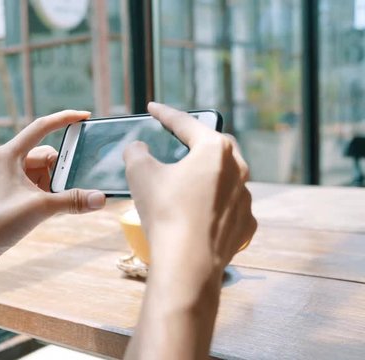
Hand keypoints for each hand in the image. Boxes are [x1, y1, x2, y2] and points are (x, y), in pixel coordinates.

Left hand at [0, 110, 105, 256]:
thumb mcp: (40, 208)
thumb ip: (72, 200)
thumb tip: (100, 198)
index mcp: (9, 154)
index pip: (41, 127)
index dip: (64, 119)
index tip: (84, 116)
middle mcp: (6, 161)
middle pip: (45, 155)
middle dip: (62, 169)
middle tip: (74, 184)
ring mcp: (6, 177)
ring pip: (41, 172)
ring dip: (54, 184)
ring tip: (58, 202)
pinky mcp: (7, 193)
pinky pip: (34, 185)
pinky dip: (46, 193)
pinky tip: (51, 209)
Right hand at [124, 102, 256, 288]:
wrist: (188, 262)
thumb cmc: (165, 212)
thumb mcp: (140, 173)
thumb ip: (136, 152)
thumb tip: (138, 148)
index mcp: (215, 149)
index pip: (186, 124)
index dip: (165, 114)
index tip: (153, 108)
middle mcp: (237, 169)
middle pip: (215, 146)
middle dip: (195, 141)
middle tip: (178, 140)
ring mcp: (245, 198)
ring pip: (226, 177)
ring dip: (207, 174)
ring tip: (187, 180)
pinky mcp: (245, 224)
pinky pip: (229, 206)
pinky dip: (215, 204)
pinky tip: (201, 211)